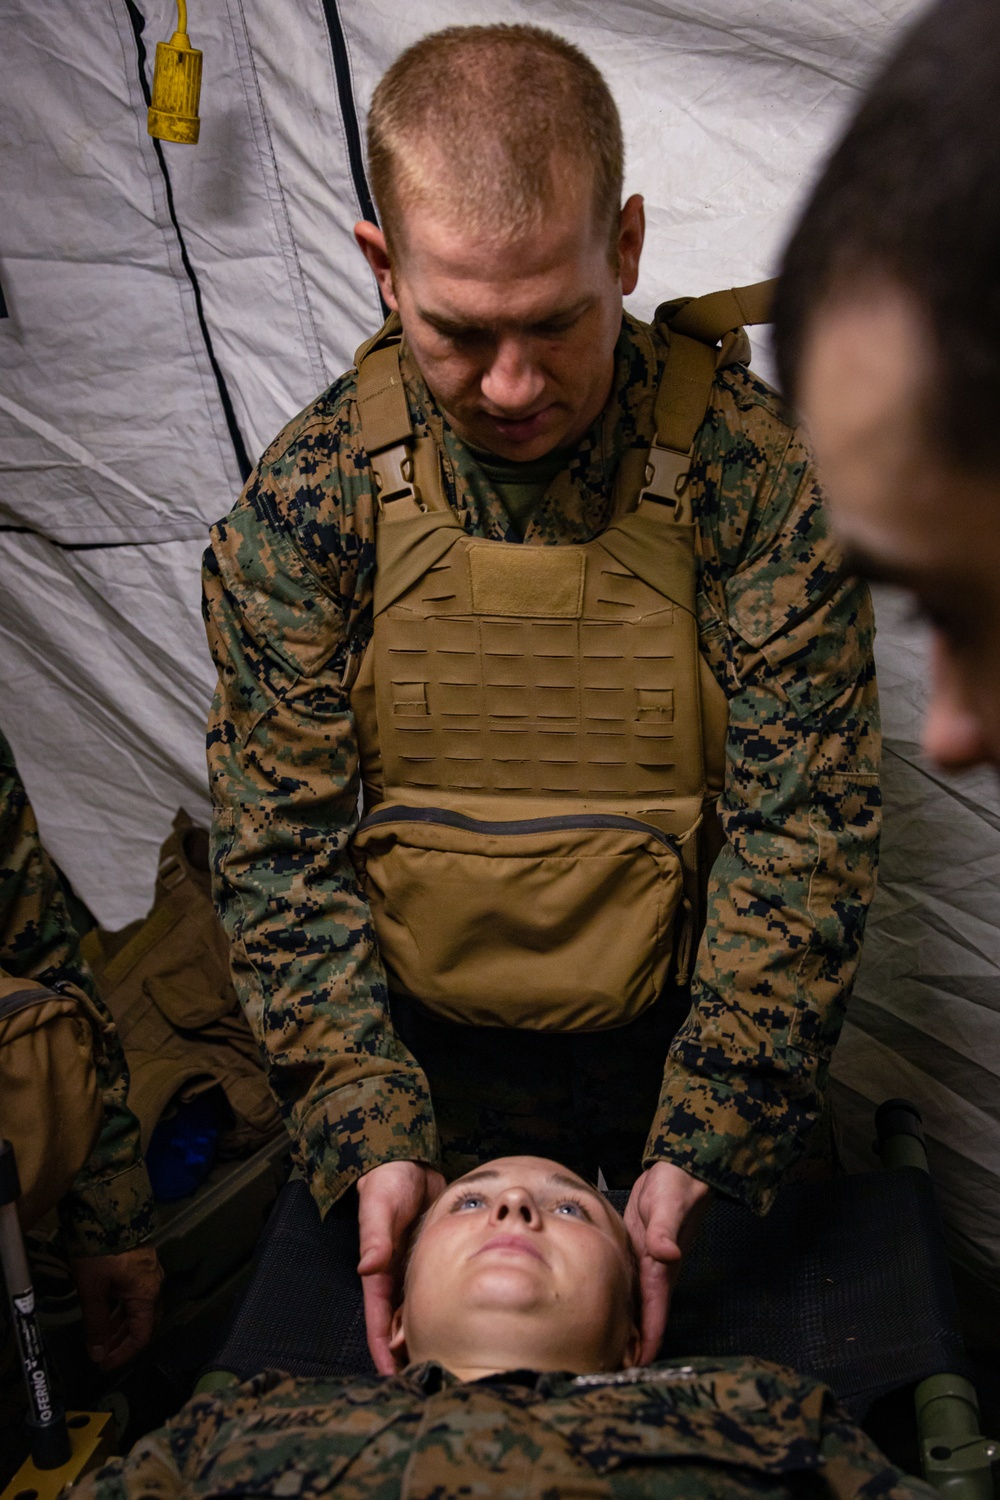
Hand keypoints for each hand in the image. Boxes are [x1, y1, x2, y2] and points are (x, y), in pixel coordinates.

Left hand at [71, 1244, 163, 1370]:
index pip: (141, 1336)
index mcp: (146, 1294)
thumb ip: (96, 1324)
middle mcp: (153, 1285)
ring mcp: (148, 1274)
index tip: (102, 1365)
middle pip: (142, 1323)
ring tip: (99, 1339)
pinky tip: (106, 1314)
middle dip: (121, 1342)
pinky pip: (133, 1296)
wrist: (108, 1212)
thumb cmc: (101, 1252)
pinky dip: (120, 1310)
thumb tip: (97, 1355)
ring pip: (137, 1309)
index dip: (123, 1354)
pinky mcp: (140, 1265)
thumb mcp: (93, 1289)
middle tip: (100, 1355)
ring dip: (119, 1326)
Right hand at [356, 1160, 444, 1374]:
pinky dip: (444, 1306)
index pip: (379, 1319)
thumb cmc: (387, 1182)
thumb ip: (376, 1236)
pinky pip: (437, 1288)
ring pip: (420, 1310)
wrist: (406, 1159)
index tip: (390, 1376)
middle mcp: (395, 1274)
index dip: (383, 1349)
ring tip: (446, 1360)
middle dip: (407, 1352)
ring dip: (427, 1333)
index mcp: (379, 1270)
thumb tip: (368, 1267)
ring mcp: (414, 1267)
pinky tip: (460, 1322)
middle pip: (401, 1323)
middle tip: (428, 1377)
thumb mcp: (379, 1206)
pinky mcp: (432, 1256)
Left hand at [624, 1162, 711, 1363]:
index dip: (647, 1346)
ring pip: (634, 1304)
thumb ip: (665, 1231)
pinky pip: (627, 1283)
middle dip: (633, 1346)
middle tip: (608, 1370)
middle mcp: (655, 1272)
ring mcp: (646, 1262)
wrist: (680, 1168)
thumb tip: (668, 1254)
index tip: (633, 1371)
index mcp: (662, 1270)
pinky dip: (619, 1301)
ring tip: (605, 1351)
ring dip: (625, 1327)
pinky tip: (604, 1309)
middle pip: (644, 1318)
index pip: (654, 1317)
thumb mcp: (668, 1207)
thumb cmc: (677, 1187)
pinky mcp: (637, 1250)